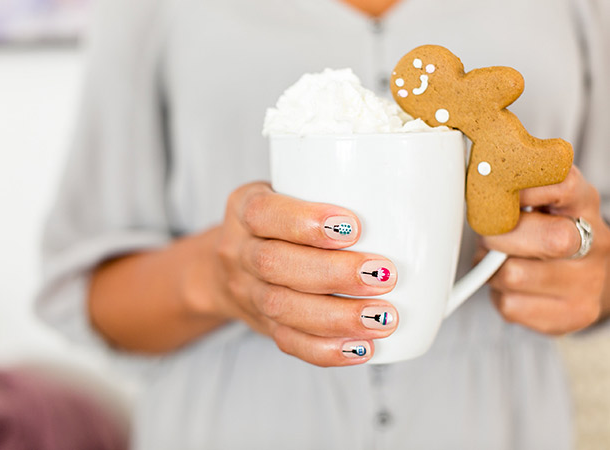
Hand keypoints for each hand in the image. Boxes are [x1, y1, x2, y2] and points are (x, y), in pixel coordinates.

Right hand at [208, 182, 398, 365]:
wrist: (232, 264)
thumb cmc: (281, 221)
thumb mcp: (290, 190)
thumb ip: (332, 190)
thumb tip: (415, 200)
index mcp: (245, 208)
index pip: (263, 212)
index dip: (304, 221)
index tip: (353, 227)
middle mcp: (239, 251)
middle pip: (274, 264)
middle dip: (332, 273)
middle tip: (382, 275)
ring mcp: (248, 292)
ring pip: (281, 308)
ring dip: (336, 316)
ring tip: (382, 317)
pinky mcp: (262, 325)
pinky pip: (288, 343)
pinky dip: (326, 349)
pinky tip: (361, 348)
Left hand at [481, 166, 609, 334]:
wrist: (584, 277)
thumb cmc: (546, 232)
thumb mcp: (538, 201)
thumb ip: (514, 188)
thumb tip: (476, 179)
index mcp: (583, 203)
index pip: (562, 184)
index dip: (522, 189)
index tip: (496, 191)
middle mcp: (595, 242)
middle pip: (550, 239)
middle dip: (500, 236)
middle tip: (489, 235)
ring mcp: (587, 282)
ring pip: (516, 275)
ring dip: (492, 269)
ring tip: (497, 261)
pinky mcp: (572, 314)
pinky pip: (511, 305)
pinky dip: (498, 295)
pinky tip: (509, 286)